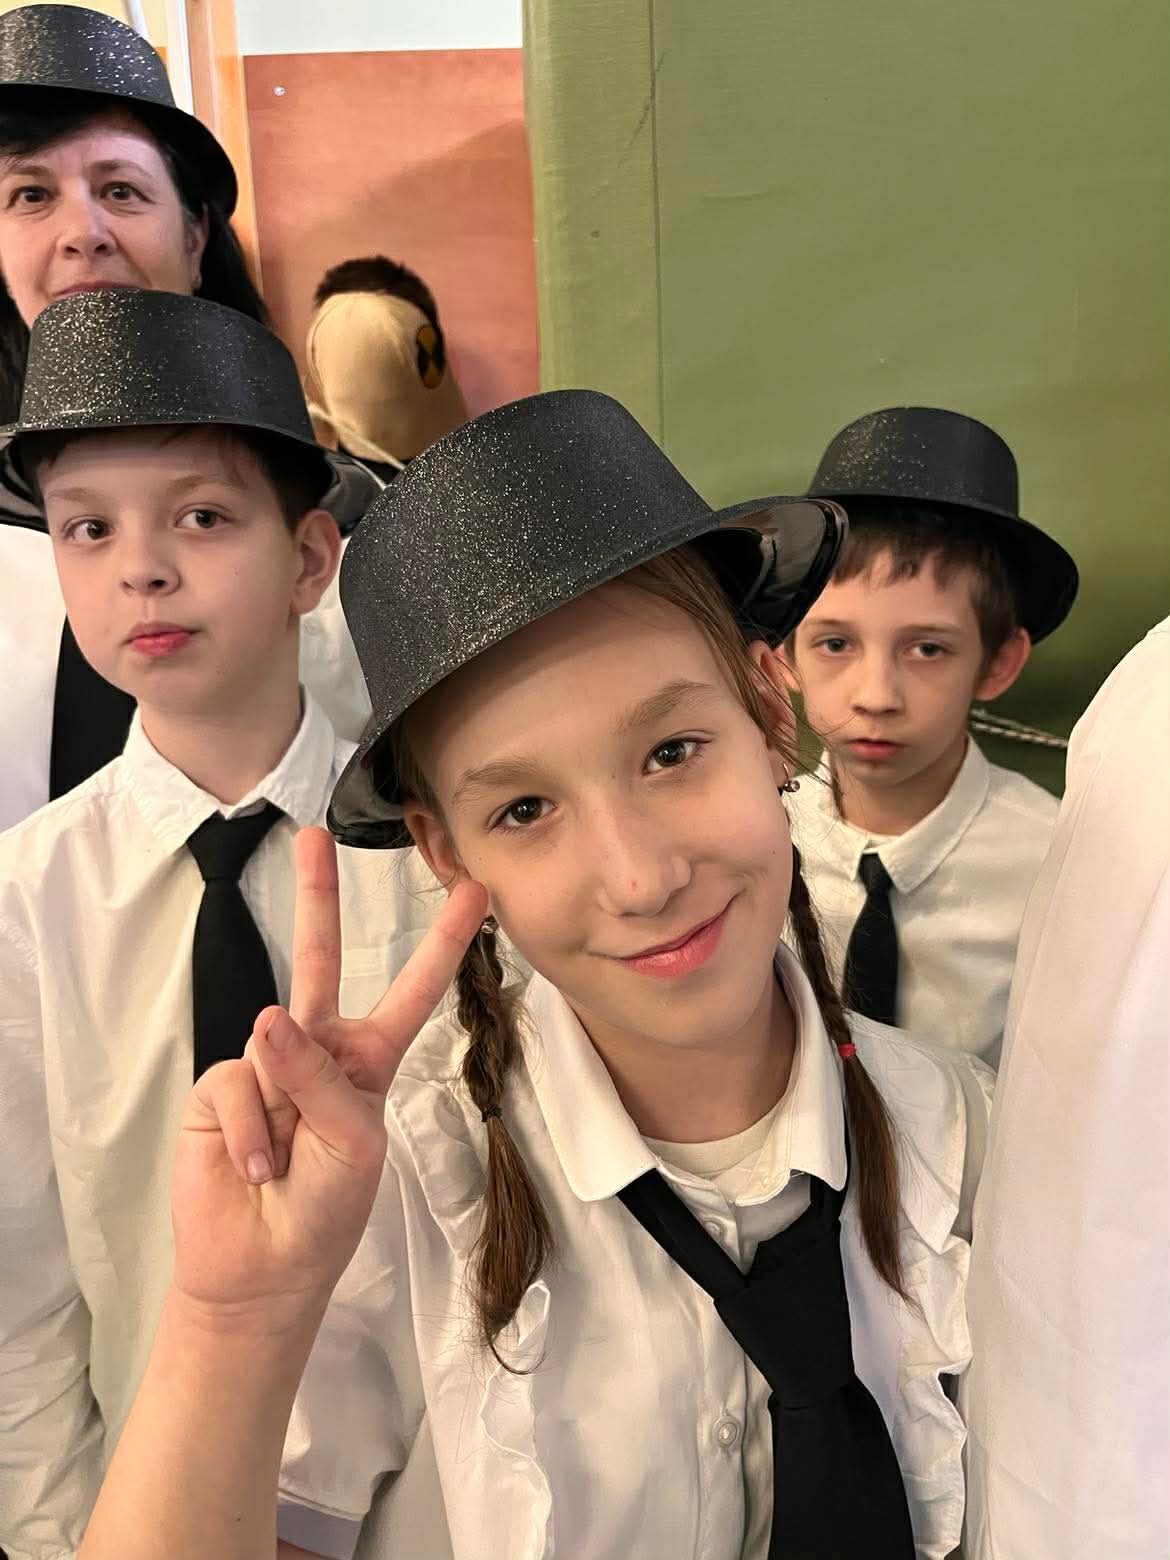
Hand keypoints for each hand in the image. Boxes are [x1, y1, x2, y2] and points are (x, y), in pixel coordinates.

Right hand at [170, 827, 484, 1321]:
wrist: (263, 1268)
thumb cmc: (327, 1210)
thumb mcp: (353, 1144)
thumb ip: (319, 1077)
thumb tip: (268, 1017)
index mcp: (368, 1061)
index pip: (412, 991)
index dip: (443, 942)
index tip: (475, 890)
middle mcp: (318, 1051)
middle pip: (320, 961)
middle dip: (317, 898)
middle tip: (313, 835)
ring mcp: (267, 1064)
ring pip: (274, 1040)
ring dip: (284, 1109)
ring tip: (285, 1163)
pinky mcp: (222, 1085)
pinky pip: (238, 1084)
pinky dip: (252, 1132)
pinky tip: (258, 1167)